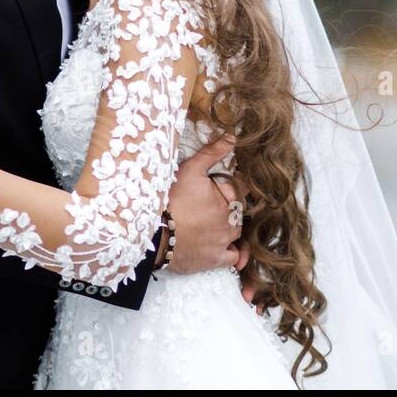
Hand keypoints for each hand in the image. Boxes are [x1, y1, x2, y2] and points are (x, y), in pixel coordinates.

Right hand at [164, 132, 245, 274]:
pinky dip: (233, 253)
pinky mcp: (215, 259)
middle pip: (239, 209)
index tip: (222, 185)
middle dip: (230, 205)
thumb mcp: (190, 169)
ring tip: (211, 222)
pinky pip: (233, 257)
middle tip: (210, 204)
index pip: (242, 187)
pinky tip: (223, 246)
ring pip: (237, 231)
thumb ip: (212, 152)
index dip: (233, 184)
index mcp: (228, 196)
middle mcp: (231, 218)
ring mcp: (224, 239)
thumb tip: (233, 137)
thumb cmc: (171, 200)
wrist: (155, 234)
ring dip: (229, 225)